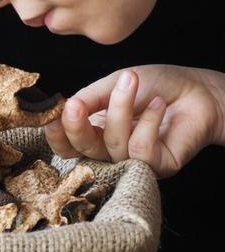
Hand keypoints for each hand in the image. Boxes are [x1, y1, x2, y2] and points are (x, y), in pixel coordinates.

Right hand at [44, 65, 224, 178]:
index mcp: (94, 132)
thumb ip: (89, 98)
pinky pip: (140, 151)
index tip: (53, 114)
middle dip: (76, 128)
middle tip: (76, 105)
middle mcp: (109, 151)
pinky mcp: (156, 168)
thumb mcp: (113, 84)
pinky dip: (147, 123)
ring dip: (119, 111)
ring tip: (132, 82)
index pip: (67, 144)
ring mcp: (132, 162)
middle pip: (81, 151)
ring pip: (112, 147)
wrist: (198, 89)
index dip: (56, 135)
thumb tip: (65, 107)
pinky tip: (158, 106)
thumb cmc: (156, 85)